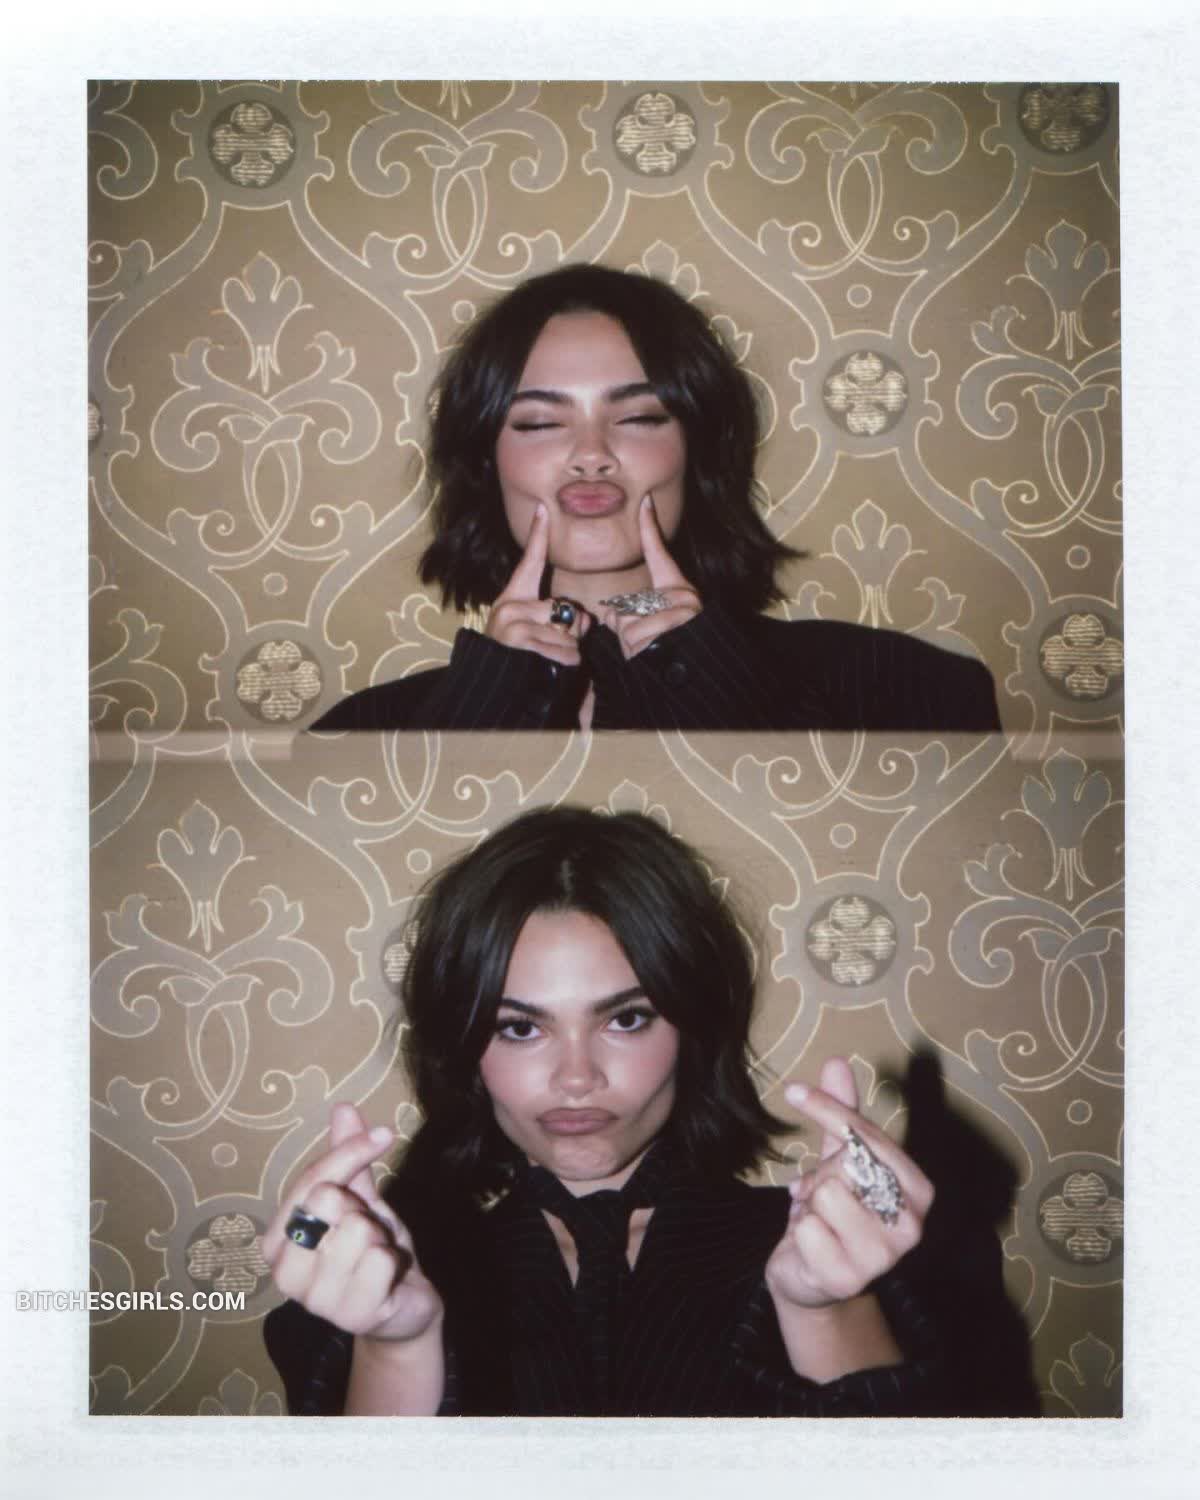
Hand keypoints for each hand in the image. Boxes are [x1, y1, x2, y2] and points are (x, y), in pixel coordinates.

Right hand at [262, 1102, 441, 1343]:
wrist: (403, 1301)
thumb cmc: (370, 1246)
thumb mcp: (358, 1196)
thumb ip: (346, 1157)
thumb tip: (342, 1106)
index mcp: (277, 1240)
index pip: (310, 1180)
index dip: (350, 1152)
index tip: (383, 1135)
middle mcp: (286, 1272)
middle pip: (327, 1200)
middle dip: (361, 1208)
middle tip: (368, 1231)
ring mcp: (315, 1300)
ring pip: (358, 1229)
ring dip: (379, 1238)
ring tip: (375, 1258)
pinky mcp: (350, 1316)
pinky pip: (380, 1260)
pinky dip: (392, 1262)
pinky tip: (386, 1280)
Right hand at [485, 502, 589, 665]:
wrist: (490, 688)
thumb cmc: (516, 662)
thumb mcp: (535, 635)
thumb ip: (559, 620)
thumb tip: (584, 620)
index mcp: (513, 600)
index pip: (529, 563)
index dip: (538, 535)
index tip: (544, 507)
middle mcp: (510, 606)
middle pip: (565, 609)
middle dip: (570, 633)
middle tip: (551, 648)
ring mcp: (512, 622)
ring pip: (568, 633)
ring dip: (567, 653)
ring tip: (545, 661)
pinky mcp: (518, 639)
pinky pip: (563, 650)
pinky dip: (565, 664)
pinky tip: (547, 670)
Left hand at [600, 493, 701, 659]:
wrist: (700, 676)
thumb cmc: (673, 656)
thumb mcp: (652, 631)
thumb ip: (630, 616)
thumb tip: (611, 613)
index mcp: (679, 593)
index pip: (659, 555)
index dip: (650, 527)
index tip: (644, 501)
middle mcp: (683, 598)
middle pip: (628, 605)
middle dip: (627, 631)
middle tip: (650, 645)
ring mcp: (679, 611)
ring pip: (628, 623)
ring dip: (632, 644)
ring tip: (654, 653)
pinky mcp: (673, 624)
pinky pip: (635, 634)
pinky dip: (636, 651)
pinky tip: (654, 656)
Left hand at [765, 1058, 931, 1311]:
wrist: (813, 1280)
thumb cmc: (833, 1214)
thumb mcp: (839, 1160)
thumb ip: (842, 1115)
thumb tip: (837, 1062)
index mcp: (919, 1190)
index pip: (869, 1136)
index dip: (828, 1109)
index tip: (794, 1090)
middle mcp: (912, 1224)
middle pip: (845, 1163)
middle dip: (822, 1173)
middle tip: (822, 1195)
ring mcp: (883, 1256)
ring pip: (825, 1193)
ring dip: (810, 1205)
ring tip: (819, 1220)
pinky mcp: (849, 1278)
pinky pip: (807, 1228)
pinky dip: (799, 1232)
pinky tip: (811, 1245)